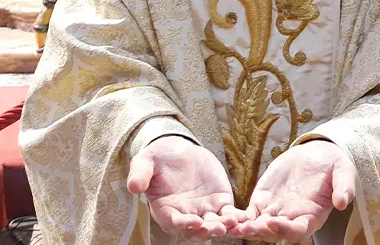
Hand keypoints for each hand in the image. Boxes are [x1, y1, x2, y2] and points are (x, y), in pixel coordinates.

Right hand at [127, 135, 245, 240]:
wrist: (177, 150)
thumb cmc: (158, 158)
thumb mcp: (145, 161)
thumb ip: (140, 174)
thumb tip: (133, 187)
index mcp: (166, 210)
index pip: (174, 223)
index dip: (184, 224)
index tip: (194, 221)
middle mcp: (185, 215)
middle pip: (197, 229)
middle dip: (208, 230)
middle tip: (219, 228)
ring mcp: (204, 210)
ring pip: (215, 224)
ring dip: (225, 226)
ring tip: (235, 223)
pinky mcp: (220, 202)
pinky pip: (229, 214)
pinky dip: (237, 218)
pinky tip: (246, 217)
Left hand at [230, 140, 356, 242]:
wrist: (316, 156)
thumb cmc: (333, 167)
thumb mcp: (343, 172)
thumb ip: (344, 187)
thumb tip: (342, 202)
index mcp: (312, 216)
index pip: (298, 230)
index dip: (285, 229)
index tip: (272, 222)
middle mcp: (292, 218)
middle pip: (274, 232)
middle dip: (260, 231)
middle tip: (246, 228)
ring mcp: (275, 211)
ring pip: (258, 225)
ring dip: (245, 228)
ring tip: (230, 225)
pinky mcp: (262, 201)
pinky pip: (249, 213)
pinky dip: (238, 217)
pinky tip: (226, 216)